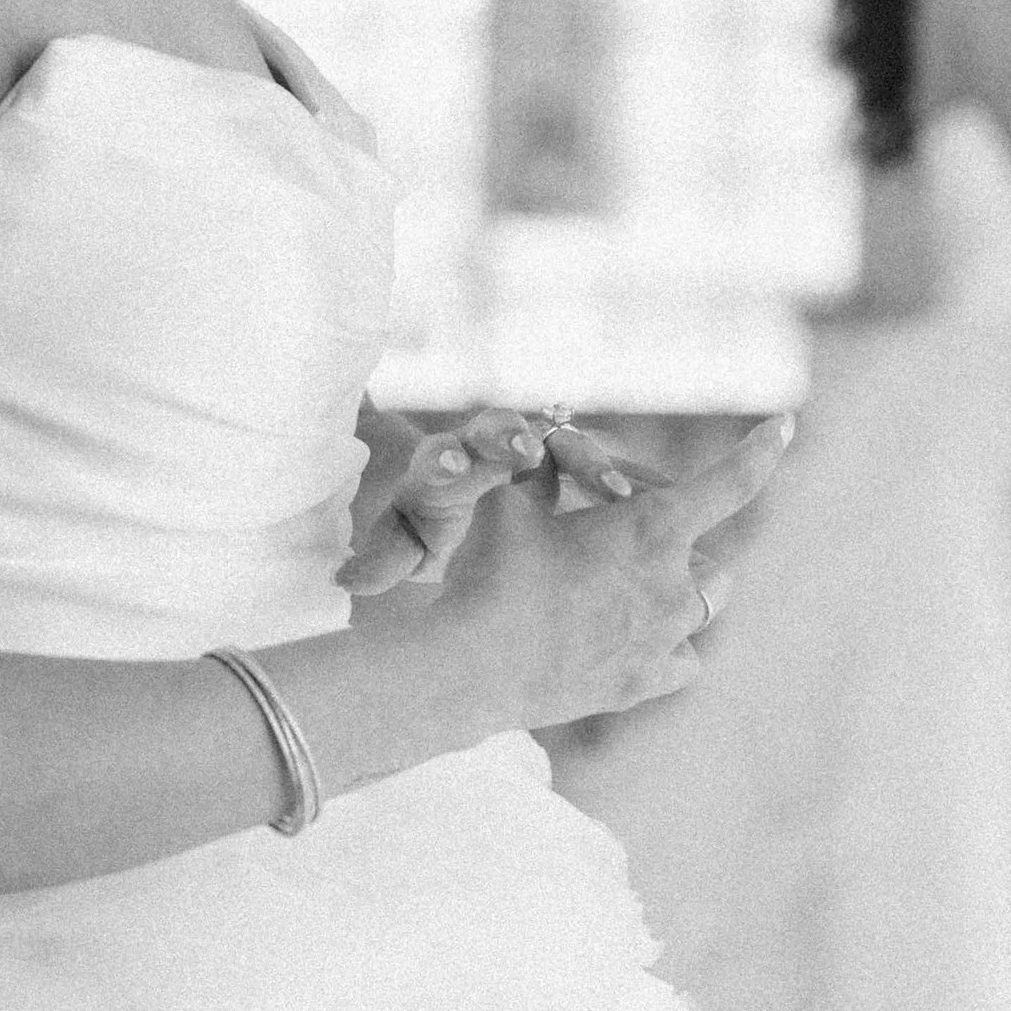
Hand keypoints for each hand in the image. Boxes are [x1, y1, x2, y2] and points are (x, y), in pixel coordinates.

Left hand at [343, 404, 640, 594]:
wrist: (466, 498)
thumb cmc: (433, 525)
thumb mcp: (408, 546)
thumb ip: (384, 559)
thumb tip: (345, 577)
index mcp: (443, 466)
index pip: (446, 455)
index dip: (453, 458)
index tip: (457, 464)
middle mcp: (489, 445)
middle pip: (505, 432)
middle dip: (520, 441)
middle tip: (532, 450)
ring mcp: (539, 450)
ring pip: (566, 446)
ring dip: (593, 465)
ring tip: (620, 492)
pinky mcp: (578, 468)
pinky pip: (607, 469)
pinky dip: (633, 485)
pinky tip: (665, 506)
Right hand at [422, 411, 795, 727]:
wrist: (474, 663)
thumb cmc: (490, 569)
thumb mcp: (512, 500)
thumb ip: (541, 472)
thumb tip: (546, 452)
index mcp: (650, 529)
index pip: (731, 483)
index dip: (762, 451)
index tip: (786, 425)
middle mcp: (672, 585)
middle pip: (712, 558)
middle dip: (682, 543)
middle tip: (630, 541)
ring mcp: (664, 641)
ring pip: (704, 608)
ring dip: (682, 590)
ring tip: (635, 585)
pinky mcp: (645, 684)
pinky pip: (683, 658)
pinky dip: (668, 643)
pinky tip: (633, 635)